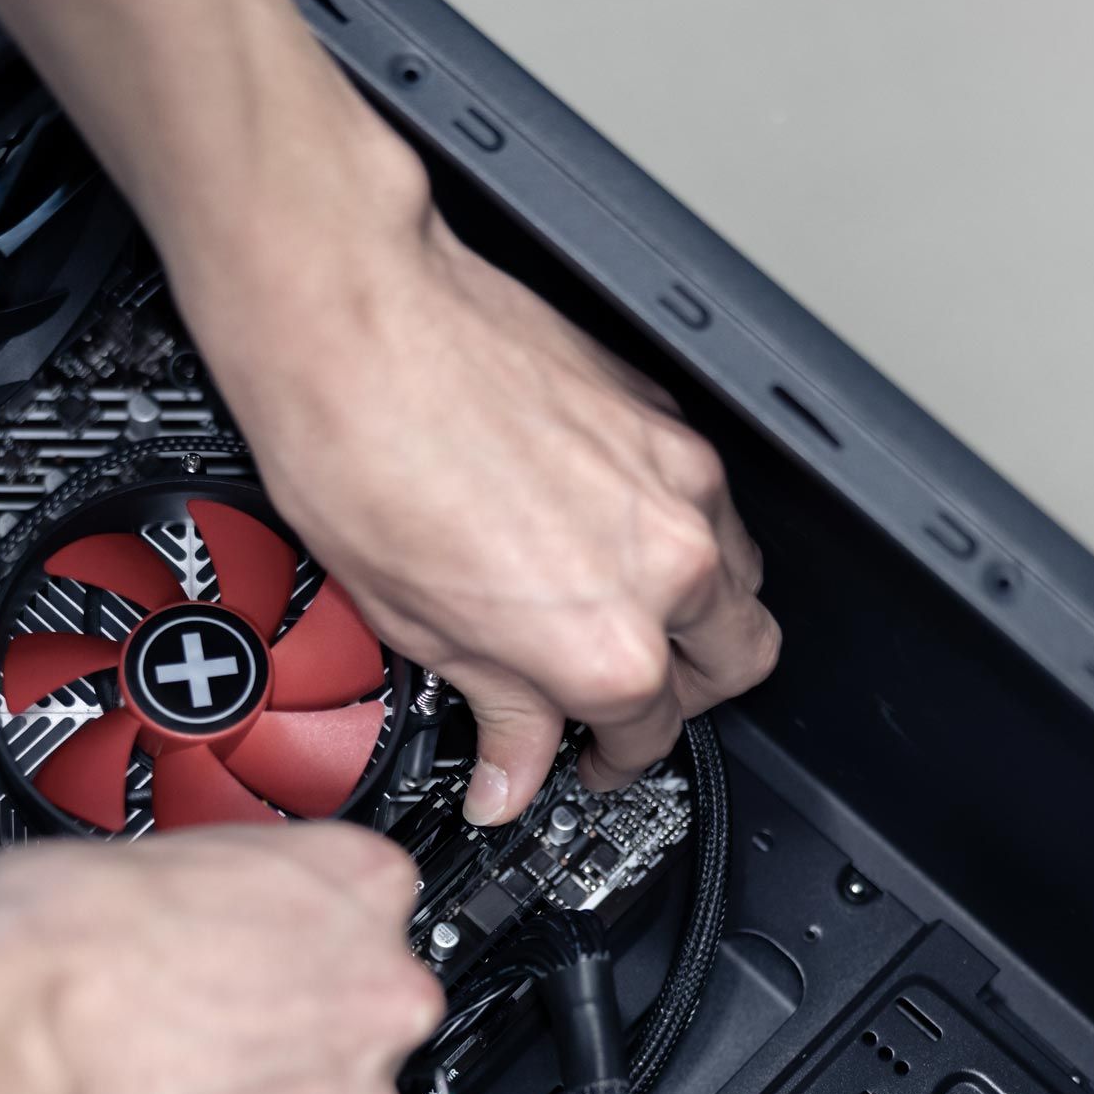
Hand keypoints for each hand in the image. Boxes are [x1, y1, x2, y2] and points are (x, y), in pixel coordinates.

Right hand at [0, 824, 440, 1093]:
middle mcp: (383, 993)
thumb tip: (219, 909)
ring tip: (191, 1093)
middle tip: (221, 1031)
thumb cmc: (53, 942)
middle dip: (305, 1026)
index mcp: (358, 882)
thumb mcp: (164, 854)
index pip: (377, 901)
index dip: (312, 935)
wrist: (2, 1046)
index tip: (281, 953)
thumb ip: (236, 890)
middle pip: (372, 1012)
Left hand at [177, 168, 781, 824]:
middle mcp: (667, 564)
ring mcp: (678, 479)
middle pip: (737, 663)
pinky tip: (614, 534)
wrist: (352, 323)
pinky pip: (711, 501)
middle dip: (688, 696)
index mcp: (606, 646)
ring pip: (742, 579)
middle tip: (622, 701)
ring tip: (625, 619)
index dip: (611, 761)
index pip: (650, 736)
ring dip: (701, 615)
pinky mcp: (666, 413)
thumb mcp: (420, 631)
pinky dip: (683, 535)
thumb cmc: (361, 456)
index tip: (583, 757)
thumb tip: (510, 770)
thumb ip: (498, 710)